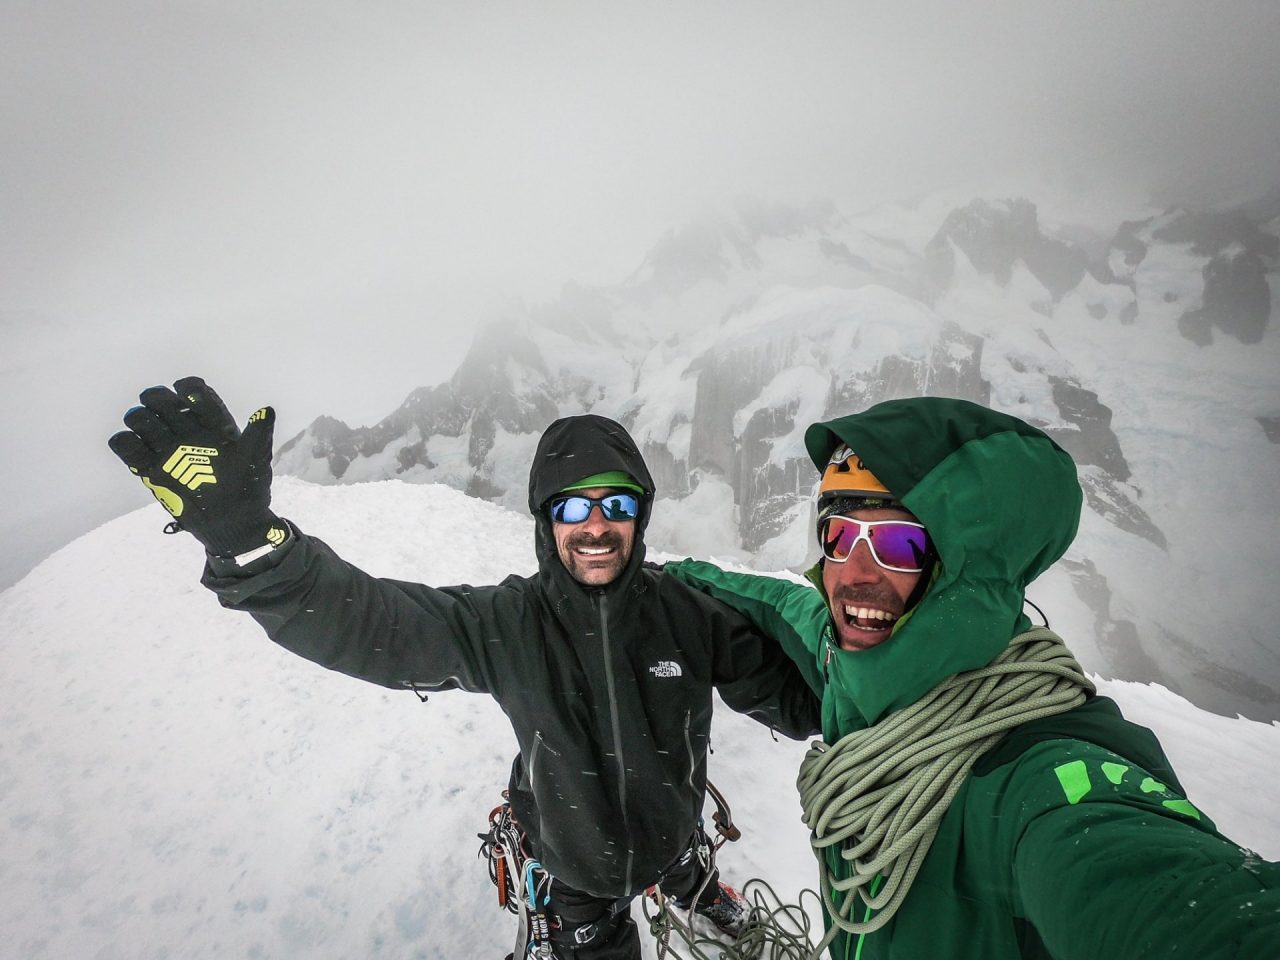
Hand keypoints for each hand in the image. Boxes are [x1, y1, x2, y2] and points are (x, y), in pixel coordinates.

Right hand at [108, 376, 285, 558]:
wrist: (231, 522)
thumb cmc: (247, 489)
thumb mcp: (256, 461)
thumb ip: (258, 435)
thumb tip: (266, 411)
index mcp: (213, 424)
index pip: (198, 395)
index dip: (190, 390)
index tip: (186, 394)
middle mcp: (188, 431)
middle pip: (164, 402)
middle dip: (158, 399)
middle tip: (158, 407)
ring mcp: (168, 449)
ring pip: (143, 420)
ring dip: (139, 418)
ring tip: (144, 425)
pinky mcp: (151, 469)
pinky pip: (128, 449)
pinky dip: (124, 442)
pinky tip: (131, 443)